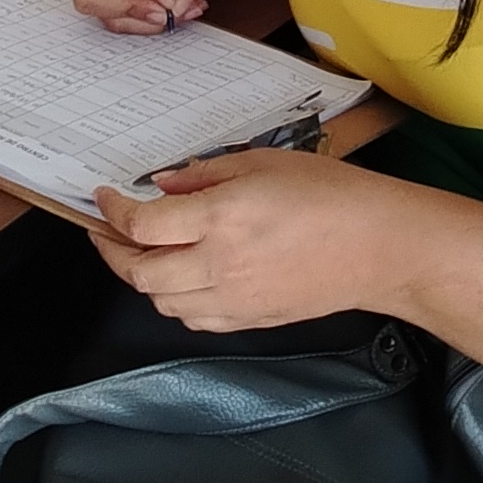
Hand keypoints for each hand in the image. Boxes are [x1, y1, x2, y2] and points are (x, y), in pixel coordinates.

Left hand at [89, 148, 389, 331]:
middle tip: (107, 233)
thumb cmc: (331, 195)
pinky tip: (179, 280)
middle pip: (140, 272)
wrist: (379, 246)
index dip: (112, 212)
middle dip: (113, 252)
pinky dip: (174, 302)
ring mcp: (234, 298)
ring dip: (142, 279)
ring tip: (141, 255)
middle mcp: (220, 263)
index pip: (142, 225)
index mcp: (221, 216)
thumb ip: (205, 175)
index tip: (104, 200)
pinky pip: (193, 320)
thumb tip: (162, 186)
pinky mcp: (249, 319)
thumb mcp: (263, 163)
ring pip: (161, 302)